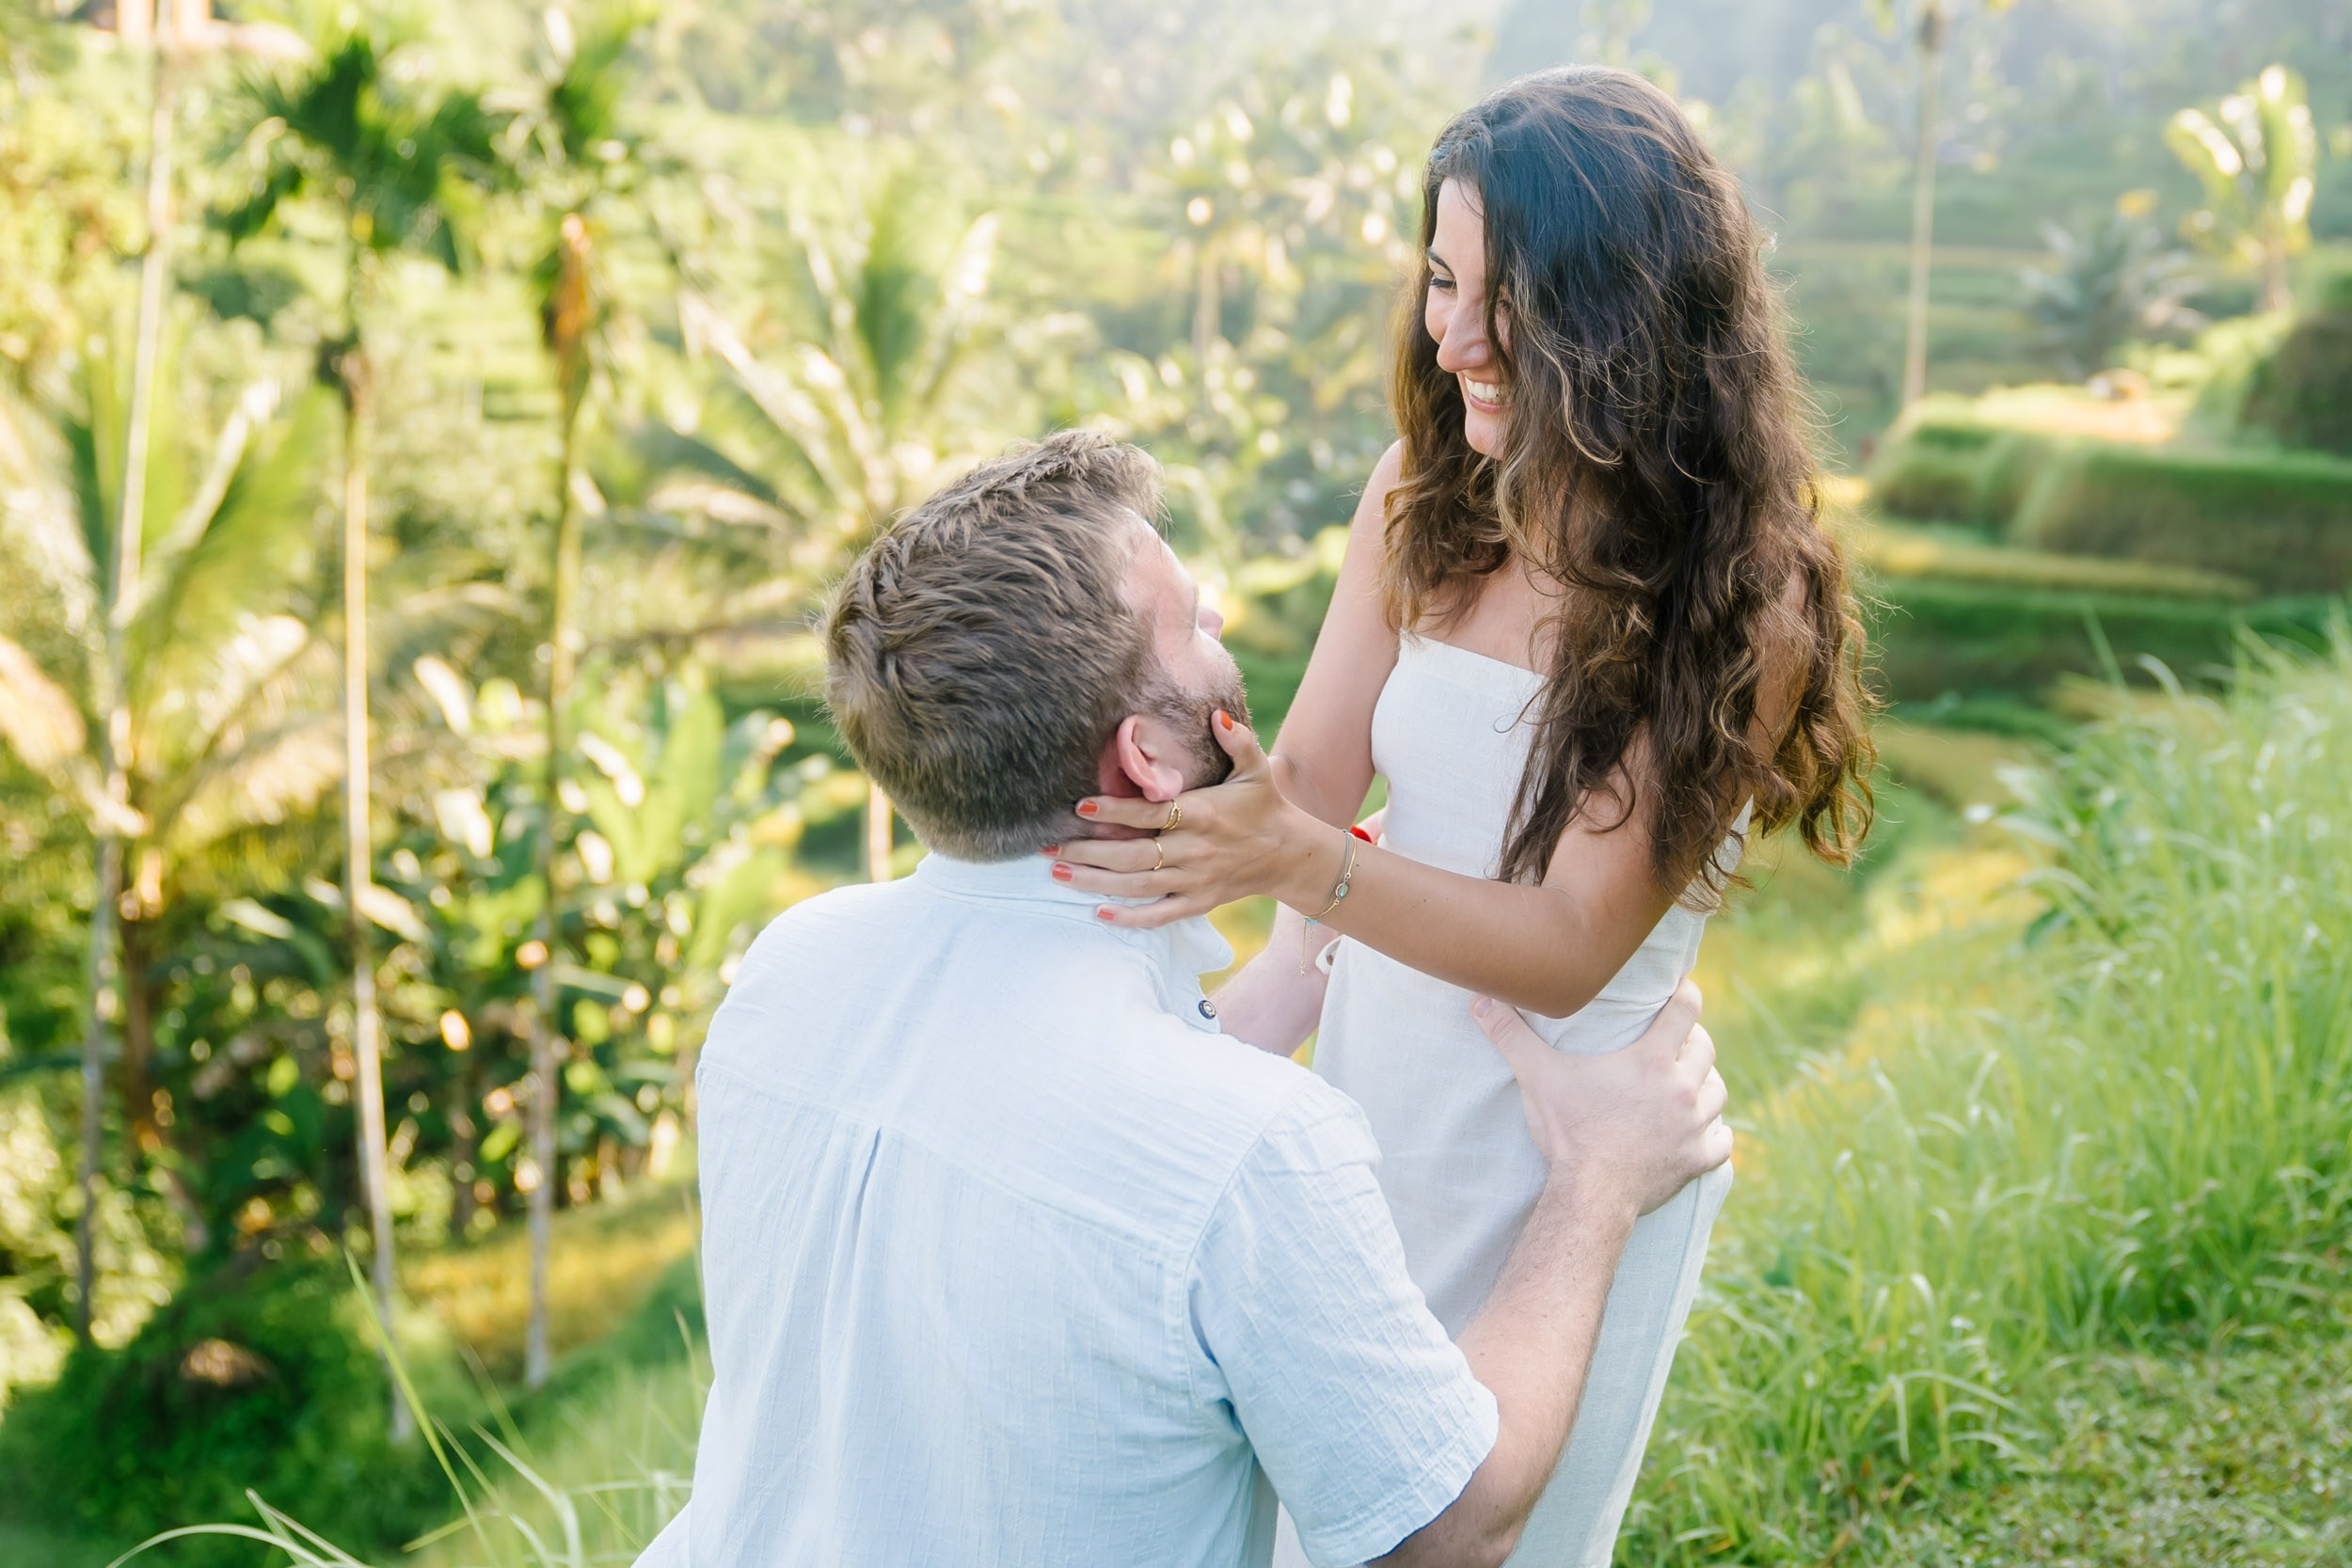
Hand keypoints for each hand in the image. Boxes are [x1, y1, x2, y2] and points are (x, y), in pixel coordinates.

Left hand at [1050, 711, 1336, 928]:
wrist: (1290, 855)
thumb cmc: (1264, 806)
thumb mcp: (1256, 769)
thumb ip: (1236, 741)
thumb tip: (1215, 715)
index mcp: (1202, 815)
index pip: (1151, 813)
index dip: (1116, 811)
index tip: (1081, 806)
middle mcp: (1194, 850)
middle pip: (1133, 854)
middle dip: (1088, 852)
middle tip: (1049, 847)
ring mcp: (1195, 879)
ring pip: (1137, 885)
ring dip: (1095, 881)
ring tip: (1057, 873)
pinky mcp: (1198, 902)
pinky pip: (1160, 915)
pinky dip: (1130, 917)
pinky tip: (1099, 913)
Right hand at [1471, 980, 1729, 1216]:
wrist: (1591, 1194)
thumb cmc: (1567, 1131)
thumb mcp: (1537, 1077)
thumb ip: (1510, 1036)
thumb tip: (1480, 1000)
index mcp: (1652, 1060)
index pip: (1687, 1010)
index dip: (1688, 994)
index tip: (1682, 989)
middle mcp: (1682, 1089)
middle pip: (1706, 1050)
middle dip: (1695, 1040)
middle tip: (1678, 1040)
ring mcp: (1694, 1127)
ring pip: (1718, 1093)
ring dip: (1706, 1084)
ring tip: (1690, 1082)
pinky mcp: (1697, 1161)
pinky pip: (1721, 1142)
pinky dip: (1716, 1135)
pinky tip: (1705, 1132)